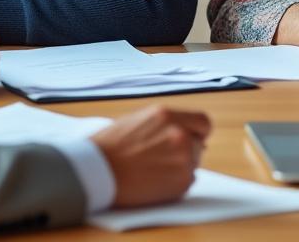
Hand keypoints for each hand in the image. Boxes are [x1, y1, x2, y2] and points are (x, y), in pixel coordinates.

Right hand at [90, 106, 210, 207]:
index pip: (203, 122)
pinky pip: (187, 182)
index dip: (197, 132)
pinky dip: (174, 183)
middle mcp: (179, 134)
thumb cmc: (109, 147)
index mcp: (167, 115)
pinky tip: (153, 181)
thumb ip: (164, 125)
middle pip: (198, 144)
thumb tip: (185, 133)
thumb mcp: (137, 121)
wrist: (95, 172)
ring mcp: (183, 159)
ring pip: (193, 164)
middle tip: (161, 159)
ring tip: (152, 170)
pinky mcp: (181, 183)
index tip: (191, 138)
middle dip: (185, 151)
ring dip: (178, 167)